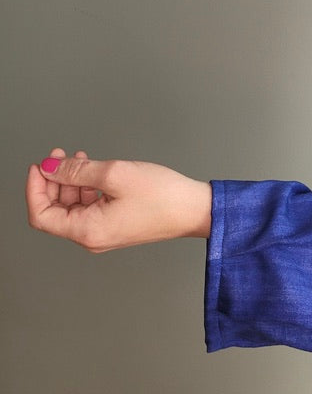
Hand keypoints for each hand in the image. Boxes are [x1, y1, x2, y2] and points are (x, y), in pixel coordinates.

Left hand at [27, 148, 211, 251]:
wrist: (195, 209)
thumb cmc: (163, 197)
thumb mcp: (114, 174)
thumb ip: (77, 171)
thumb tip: (50, 169)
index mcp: (87, 231)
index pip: (41, 215)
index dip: (35, 188)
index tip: (39, 166)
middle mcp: (92, 237)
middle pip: (56, 211)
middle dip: (53, 181)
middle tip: (58, 157)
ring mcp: (104, 231)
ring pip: (73, 206)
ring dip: (71, 181)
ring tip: (78, 159)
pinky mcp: (116, 224)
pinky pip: (90, 207)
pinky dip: (86, 187)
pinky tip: (94, 171)